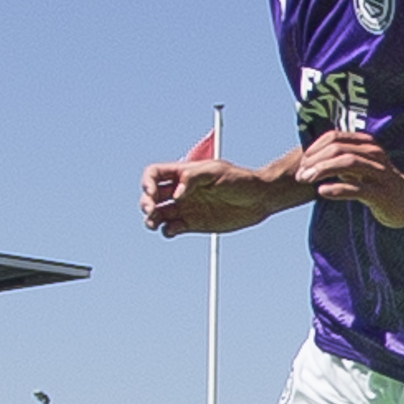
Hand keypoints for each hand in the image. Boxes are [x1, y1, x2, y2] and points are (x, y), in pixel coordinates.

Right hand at [141, 154, 273, 236]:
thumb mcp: (216, 172)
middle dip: (145, 202)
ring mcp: (186, 208)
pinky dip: (166, 231)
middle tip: (151, 210)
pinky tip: (173, 230)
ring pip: (158, 214)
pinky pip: (171, 229)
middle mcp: (181, 191)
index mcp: (183, 173)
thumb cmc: (239, 180)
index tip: (153, 193)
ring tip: (153, 224)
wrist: (258, 200)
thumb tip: (175, 194)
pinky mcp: (193, 224)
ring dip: (150, 219)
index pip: (154, 174)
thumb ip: (193, 178)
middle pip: (151, 195)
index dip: (147, 182)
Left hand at [298, 131, 403, 226]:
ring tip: (306, 180)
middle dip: (315, 161)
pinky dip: (336, 188)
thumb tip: (313, 159)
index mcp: (367, 145)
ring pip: (347, 164)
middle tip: (300, 175)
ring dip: (322, 171)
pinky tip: (322, 191)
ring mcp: (378, 173)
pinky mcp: (380, 194)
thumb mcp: (361, 167)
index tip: (303, 162)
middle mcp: (374, 155)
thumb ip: (342, 160)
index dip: (315, 147)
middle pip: (338, 149)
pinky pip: (356, 188)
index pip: (335, 137)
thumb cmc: (380, 184)